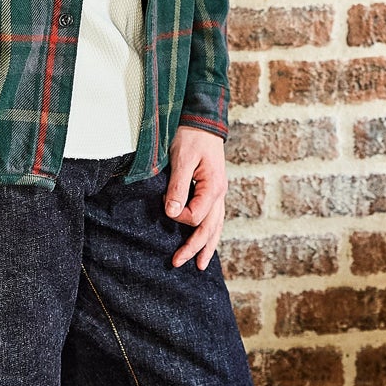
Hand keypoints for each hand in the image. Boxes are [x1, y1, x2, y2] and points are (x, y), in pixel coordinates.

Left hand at [165, 125, 227, 269]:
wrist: (204, 120)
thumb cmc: (192, 137)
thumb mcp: (182, 160)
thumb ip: (178, 188)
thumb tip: (172, 213)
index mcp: (214, 187)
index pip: (197, 216)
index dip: (180, 217)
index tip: (165, 206)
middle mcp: (220, 193)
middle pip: (210, 228)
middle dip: (195, 247)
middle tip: (177, 263)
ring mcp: (219, 193)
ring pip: (216, 226)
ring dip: (207, 246)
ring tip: (199, 265)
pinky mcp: (213, 190)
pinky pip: (214, 217)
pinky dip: (210, 233)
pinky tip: (205, 242)